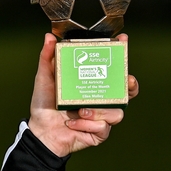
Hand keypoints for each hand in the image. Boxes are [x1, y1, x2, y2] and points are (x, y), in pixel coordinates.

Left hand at [27, 33, 138, 156]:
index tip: (122, 41)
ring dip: (99, 111)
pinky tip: (73, 123)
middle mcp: (100, 100)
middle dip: (130, 85)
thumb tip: (49, 37)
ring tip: (81, 110)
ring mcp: (102, 117)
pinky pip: (103, 127)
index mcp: (91, 84)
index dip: (121, 56)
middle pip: (126, 91)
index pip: (112, 70)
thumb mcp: (45, 78)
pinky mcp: (99, 133)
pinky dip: (87, 125)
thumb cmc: (44, 105)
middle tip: (126, 80)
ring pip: (117, 112)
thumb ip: (47, 58)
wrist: (40, 131)